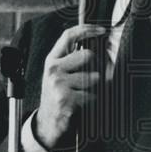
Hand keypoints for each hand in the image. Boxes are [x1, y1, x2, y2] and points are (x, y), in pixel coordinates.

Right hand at [33, 24, 105, 149]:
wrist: (48, 122)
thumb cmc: (59, 95)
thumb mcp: (60, 74)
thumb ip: (73, 58)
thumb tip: (100, 46)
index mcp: (52, 60)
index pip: (68, 36)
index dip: (87, 29)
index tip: (102, 30)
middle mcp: (53, 69)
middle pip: (88, 55)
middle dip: (99, 65)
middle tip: (98, 76)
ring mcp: (58, 84)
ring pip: (94, 77)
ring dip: (97, 87)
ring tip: (86, 93)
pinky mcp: (66, 99)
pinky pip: (93, 95)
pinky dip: (93, 101)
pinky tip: (83, 104)